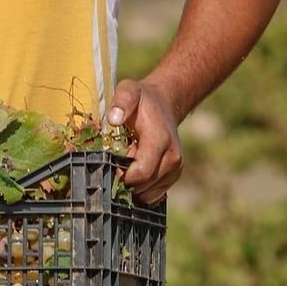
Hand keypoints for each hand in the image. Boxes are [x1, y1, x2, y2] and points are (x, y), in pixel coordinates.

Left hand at [108, 79, 181, 204]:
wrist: (164, 105)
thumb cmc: (142, 100)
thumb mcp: (129, 91)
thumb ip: (122, 101)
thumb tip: (113, 119)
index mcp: (160, 139)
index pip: (142, 172)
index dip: (122, 175)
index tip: (110, 164)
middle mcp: (173, 157)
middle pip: (143, 185)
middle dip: (125, 180)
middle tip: (115, 163)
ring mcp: (175, 169)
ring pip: (148, 193)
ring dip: (132, 185)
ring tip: (127, 163)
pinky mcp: (174, 176)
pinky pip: (154, 194)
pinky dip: (141, 189)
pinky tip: (134, 171)